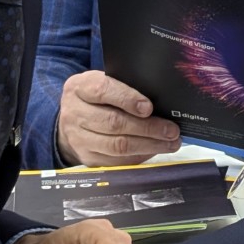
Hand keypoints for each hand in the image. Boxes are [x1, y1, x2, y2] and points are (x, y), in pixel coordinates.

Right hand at [56, 70, 179, 165]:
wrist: (72, 119)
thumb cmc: (98, 97)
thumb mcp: (104, 82)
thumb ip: (126, 86)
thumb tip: (161, 101)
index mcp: (80, 88)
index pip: (102, 90)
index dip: (127, 99)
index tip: (149, 107)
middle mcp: (75, 114)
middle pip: (113, 123)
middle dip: (148, 128)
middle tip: (171, 130)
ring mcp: (78, 139)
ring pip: (116, 146)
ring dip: (148, 145)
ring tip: (170, 143)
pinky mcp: (87, 158)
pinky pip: (116, 161)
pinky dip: (140, 156)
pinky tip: (155, 150)